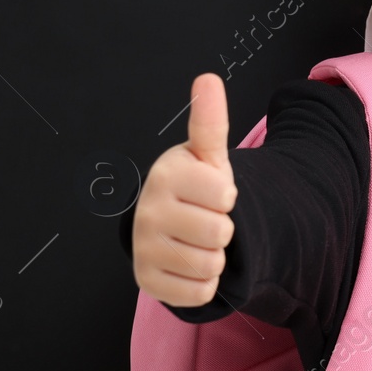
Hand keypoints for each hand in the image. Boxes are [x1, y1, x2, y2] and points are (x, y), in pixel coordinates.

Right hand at [131, 73, 237, 306]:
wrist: (174, 225)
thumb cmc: (197, 186)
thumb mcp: (208, 154)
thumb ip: (210, 120)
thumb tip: (208, 78)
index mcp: (165, 174)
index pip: (226, 196)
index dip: (229, 197)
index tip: (212, 192)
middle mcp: (147, 211)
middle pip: (220, 234)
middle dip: (224, 229)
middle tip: (205, 218)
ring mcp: (142, 248)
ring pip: (211, 265)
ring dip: (216, 257)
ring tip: (198, 239)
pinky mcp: (146, 283)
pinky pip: (200, 292)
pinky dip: (205, 282)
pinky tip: (189, 263)